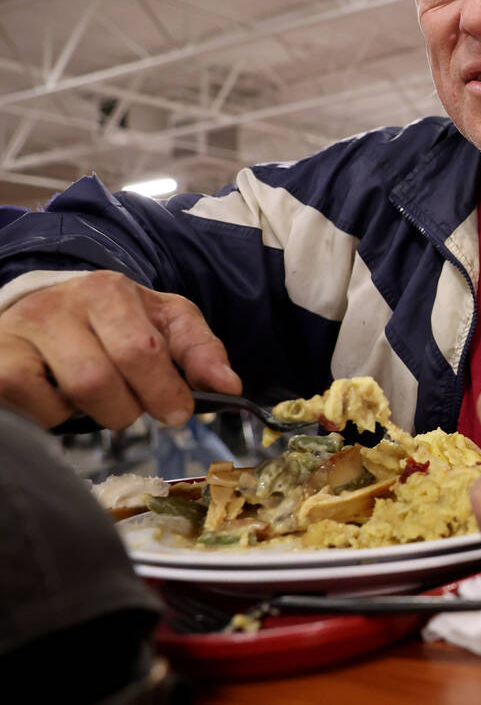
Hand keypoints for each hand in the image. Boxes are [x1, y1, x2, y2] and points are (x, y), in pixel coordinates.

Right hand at [0, 270, 240, 429]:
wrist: (44, 306)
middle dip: (128, 407)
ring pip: (67, 394)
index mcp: (110, 291)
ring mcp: (23, 330)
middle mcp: (61, 305)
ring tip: (97, 398)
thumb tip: (230, 385)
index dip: (164, 391)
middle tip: (133, 407)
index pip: (142, 350)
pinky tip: (61, 399)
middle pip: (100, 379)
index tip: (177, 411)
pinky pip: (28, 404)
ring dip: (93, 413)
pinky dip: (53, 416)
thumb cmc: (113, 321)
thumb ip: (200, 350)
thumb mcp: (164, 322)